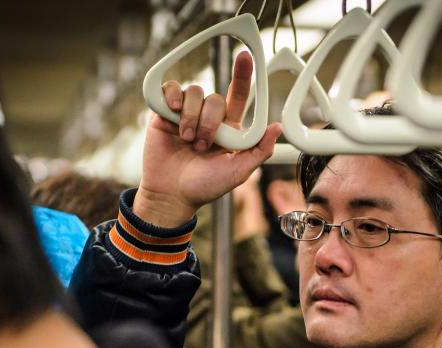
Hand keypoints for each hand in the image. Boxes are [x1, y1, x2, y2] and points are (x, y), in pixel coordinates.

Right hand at [134, 51, 282, 226]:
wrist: (171, 196)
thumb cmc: (205, 187)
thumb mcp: (238, 172)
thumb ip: (259, 150)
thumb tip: (277, 127)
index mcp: (228, 128)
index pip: (238, 95)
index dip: (242, 75)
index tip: (245, 57)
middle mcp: (207, 117)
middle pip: (214, 97)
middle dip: (209, 121)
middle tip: (202, 145)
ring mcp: (185, 114)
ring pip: (194, 93)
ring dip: (191, 117)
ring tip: (187, 140)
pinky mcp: (164, 114)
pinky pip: (171, 90)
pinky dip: (173, 98)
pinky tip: (173, 114)